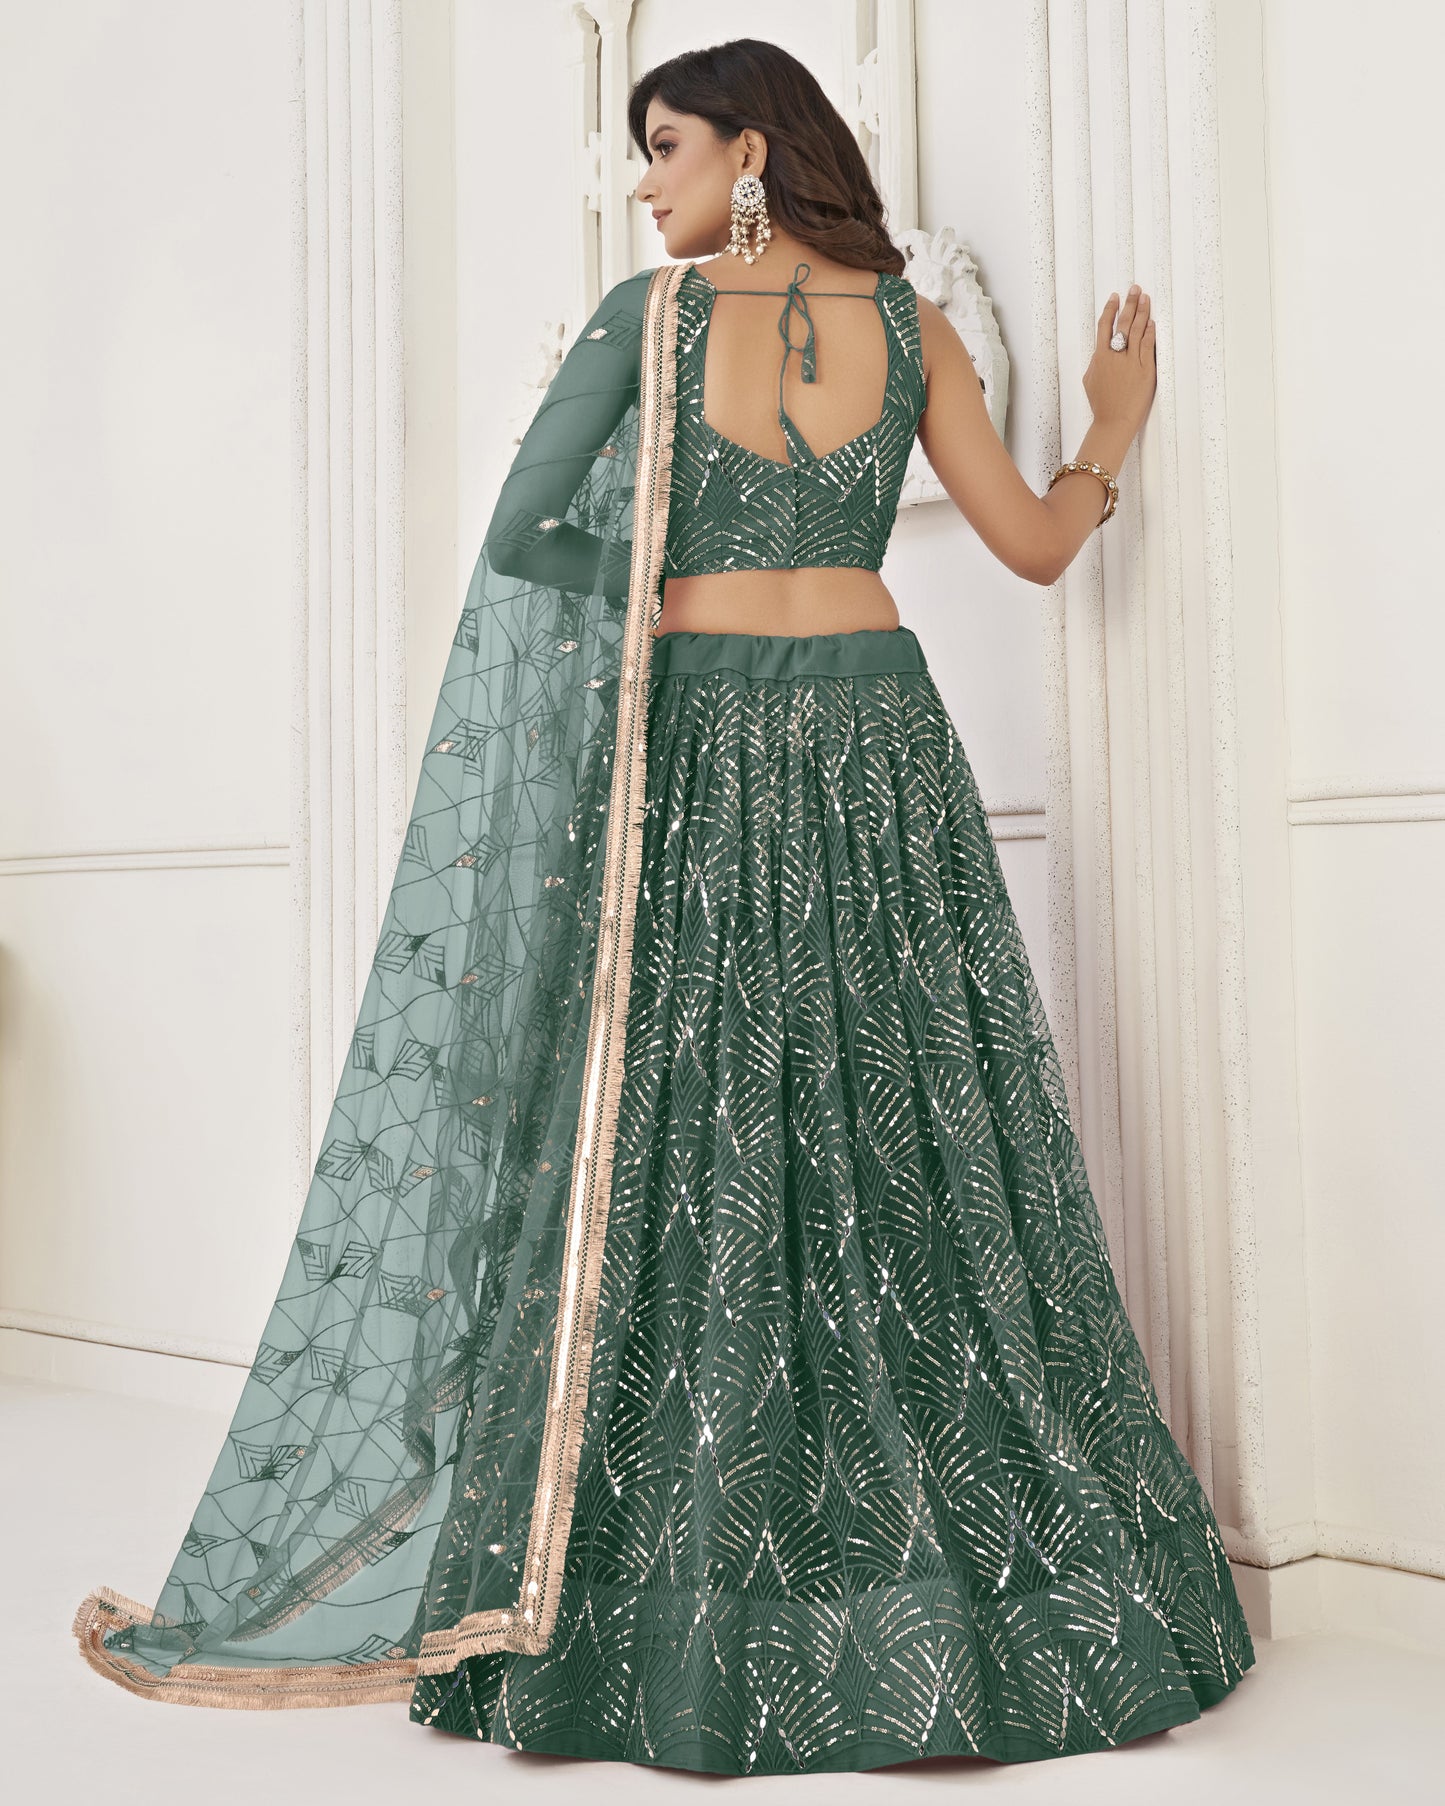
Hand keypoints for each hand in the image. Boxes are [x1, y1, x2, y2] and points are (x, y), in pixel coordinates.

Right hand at [1083, 284, 1156, 437]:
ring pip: (1137, 331)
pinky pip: (1148, 346)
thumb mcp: (1089, 381)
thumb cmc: (1102, 405)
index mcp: (1099, 357)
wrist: (1114, 422)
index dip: (1109, 310)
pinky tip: (1152, 321)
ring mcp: (1131, 362)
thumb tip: (1100, 351)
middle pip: (1123, 323)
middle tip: (1134, 288)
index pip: (1104, 327)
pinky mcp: (1145, 370)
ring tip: (1146, 298)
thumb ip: (1095, 362)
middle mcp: (1115, 356)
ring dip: (1142, 312)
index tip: (1114, 297)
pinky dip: (1150, 332)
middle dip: (1129, 303)